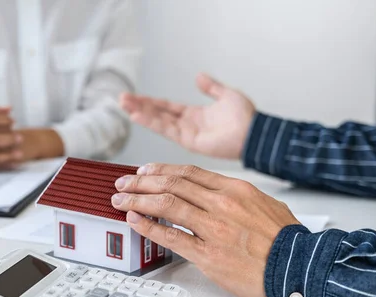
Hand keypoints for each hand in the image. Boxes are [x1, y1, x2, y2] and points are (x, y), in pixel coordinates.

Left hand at [110, 163, 299, 296]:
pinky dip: (148, 226)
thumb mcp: (264, 204)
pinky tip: (134, 221)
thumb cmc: (285, 239)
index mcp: (235, 189)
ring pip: (166, 205)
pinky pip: (171, 236)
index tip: (144, 171)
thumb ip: (235, 196)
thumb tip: (210, 193)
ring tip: (120, 200)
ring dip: (137, 200)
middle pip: (171, 184)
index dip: (160, 170)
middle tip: (123, 183)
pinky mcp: (208, 254)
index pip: (188, 172)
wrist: (299, 269)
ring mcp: (213, 228)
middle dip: (141, 182)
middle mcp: (221, 203)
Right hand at [120, 73, 255, 158]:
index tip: (133, 97)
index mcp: (194, 114)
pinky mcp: (188, 141)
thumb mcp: (227, 95)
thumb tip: (199, 76)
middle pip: (158, 113)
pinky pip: (166, 129)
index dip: (150, 102)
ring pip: (158, 121)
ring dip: (141, 113)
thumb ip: (211, 87)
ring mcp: (186, 134)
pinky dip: (151, 122)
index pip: (166, 106)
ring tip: (124, 105)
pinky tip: (138, 115)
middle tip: (121, 99)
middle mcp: (187, 125)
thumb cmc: (246, 116)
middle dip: (139, 106)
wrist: (254, 132)